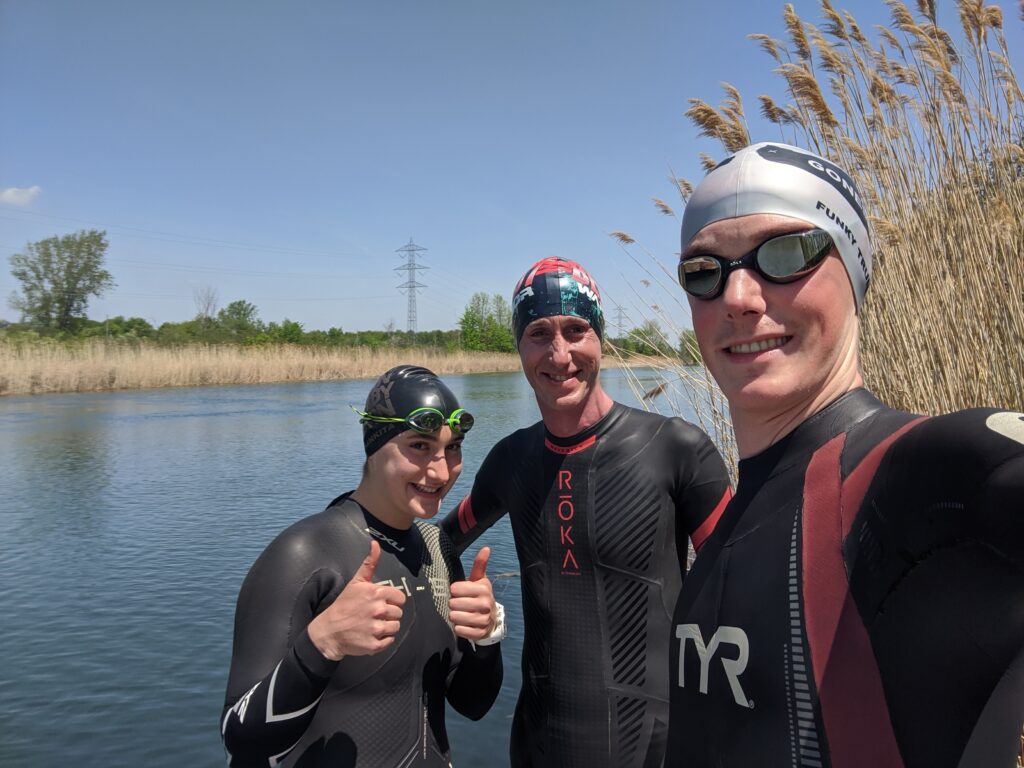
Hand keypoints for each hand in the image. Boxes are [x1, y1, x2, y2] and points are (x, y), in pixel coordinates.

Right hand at [307, 540, 406, 660]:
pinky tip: (370, 635)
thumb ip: (369, 563)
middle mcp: (378, 610)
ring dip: (386, 627)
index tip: (380, 603)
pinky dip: (382, 640)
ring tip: (372, 625)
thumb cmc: (344, 605)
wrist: (328, 630)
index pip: (400, 598)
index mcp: (376, 593)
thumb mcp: (356, 582)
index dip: (391, 601)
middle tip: (373, 615)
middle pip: (398, 613)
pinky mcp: (374, 645)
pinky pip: (390, 641)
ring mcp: (376, 628)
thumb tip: (375, 543)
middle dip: (388, 614)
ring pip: (395, 627)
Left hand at [448, 546, 496, 640]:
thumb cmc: (480, 596)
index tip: (459, 592)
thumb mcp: (479, 580)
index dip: (454, 591)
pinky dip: (458, 627)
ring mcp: (483, 620)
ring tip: (460, 613)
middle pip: (453, 603)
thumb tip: (486, 548)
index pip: (455, 588)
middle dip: (453, 604)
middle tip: (459, 604)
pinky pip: (459, 630)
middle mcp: (485, 604)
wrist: (491, 619)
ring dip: (454, 616)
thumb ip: (479, 565)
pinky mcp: (479, 633)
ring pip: (455, 617)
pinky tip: (463, 623)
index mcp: (483, 589)